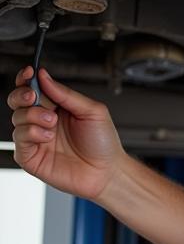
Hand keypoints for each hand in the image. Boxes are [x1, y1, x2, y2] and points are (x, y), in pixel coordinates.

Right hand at [7, 66, 125, 200]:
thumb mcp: (92, 111)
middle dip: (22, 95)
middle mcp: (44, 121)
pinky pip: (18, 139)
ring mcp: (35, 139)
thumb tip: (44, 77)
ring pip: (17, 118)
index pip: (34, 89)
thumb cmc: (103, 143)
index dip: (27, 79)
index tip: (29, 72)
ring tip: (53, 123)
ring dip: (33, 116)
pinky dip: (31, 133)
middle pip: (17, 101)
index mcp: (58, 108)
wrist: (107, 171)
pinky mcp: (30, 156)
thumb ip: (66, 94)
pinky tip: (47, 137)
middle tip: (34, 97)